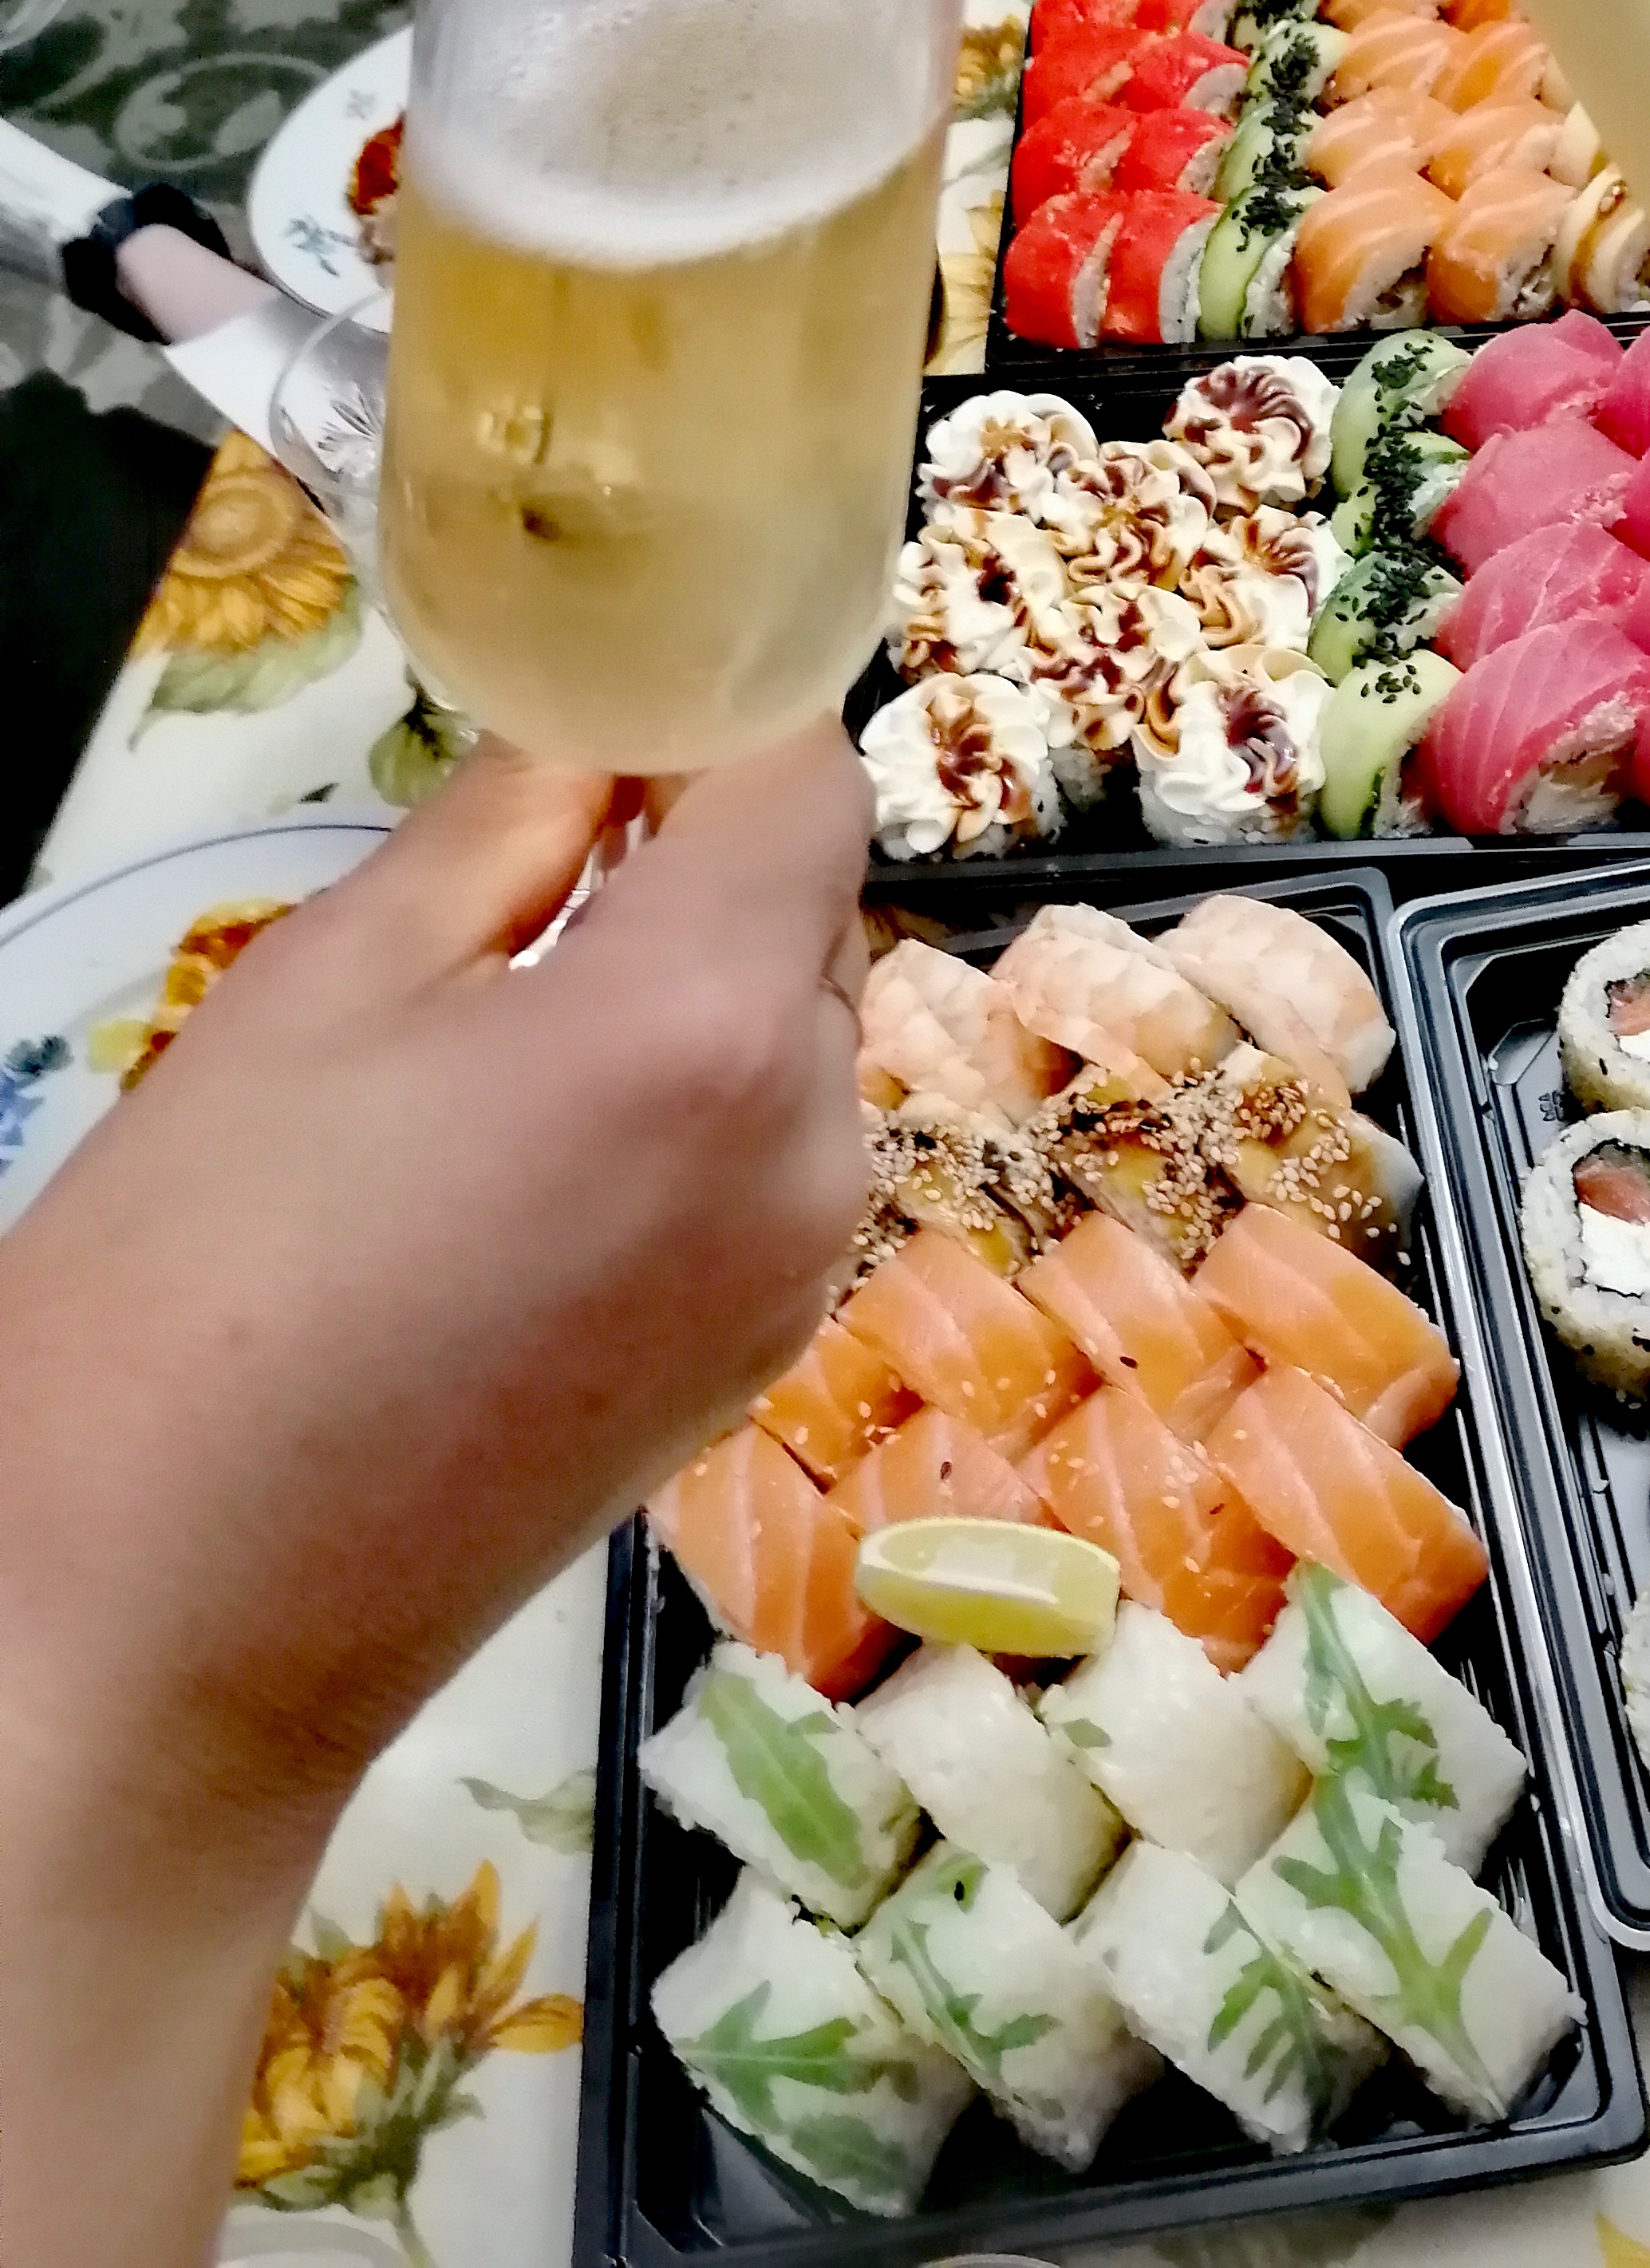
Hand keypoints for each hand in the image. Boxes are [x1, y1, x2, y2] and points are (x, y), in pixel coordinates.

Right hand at [0, 724, 869, 2265]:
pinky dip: (696, 1112)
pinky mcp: (754, 1366)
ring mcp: (797, 1278)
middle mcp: (811, 1155)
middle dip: (703, 858)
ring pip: (797, 1046)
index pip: (807, 784)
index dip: (727, 718)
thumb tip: (600, 736)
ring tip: (509, 1015)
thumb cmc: (197, 1286)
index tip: (630, 698)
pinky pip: (772, 1167)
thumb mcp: (327, 988)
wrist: (160, 1628)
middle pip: (811, 916)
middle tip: (539, 849)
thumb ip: (506, 834)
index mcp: (712, 1032)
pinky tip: (536, 1147)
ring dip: (698, 989)